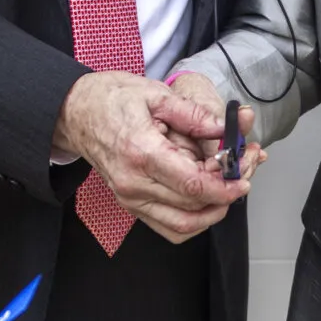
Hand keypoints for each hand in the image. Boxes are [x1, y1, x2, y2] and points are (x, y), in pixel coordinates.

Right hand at [53, 72, 246, 242]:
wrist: (75, 112)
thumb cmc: (111, 99)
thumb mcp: (155, 93)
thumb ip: (193, 114)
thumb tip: (224, 128)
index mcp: (142, 153)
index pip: (193, 185)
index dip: (226, 186)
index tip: (244, 175)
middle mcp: (134, 183)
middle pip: (194, 206)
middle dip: (228, 191)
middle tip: (245, 168)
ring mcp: (130, 198)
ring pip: (184, 226)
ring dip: (214, 211)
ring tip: (230, 186)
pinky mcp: (131, 204)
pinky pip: (169, 227)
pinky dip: (194, 220)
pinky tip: (208, 199)